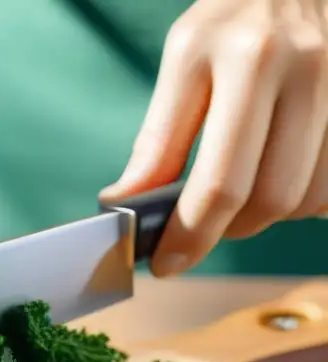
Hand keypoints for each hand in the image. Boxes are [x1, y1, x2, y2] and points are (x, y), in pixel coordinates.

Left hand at [100, 0, 327, 276]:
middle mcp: (309, 70)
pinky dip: (307, 198)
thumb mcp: (183, 58)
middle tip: (205, 222)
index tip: (167, 264)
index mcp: (249, 60)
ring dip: (270, 215)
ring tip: (244, 190)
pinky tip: (283, 172)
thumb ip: (159, 136)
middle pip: (271, 200)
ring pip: (311, 200)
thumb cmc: (235, 19)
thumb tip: (126, 203)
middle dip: (229, 230)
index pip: (221, 181)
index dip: (191, 236)